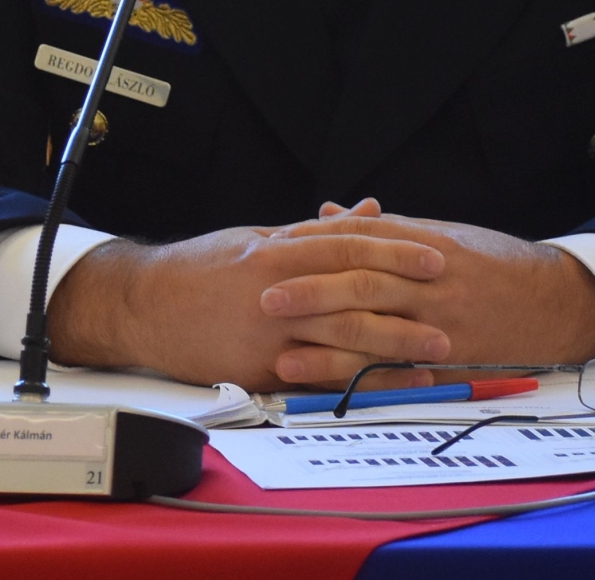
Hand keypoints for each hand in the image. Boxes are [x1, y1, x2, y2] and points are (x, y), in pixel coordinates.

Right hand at [46, 213, 449, 391]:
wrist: (142, 307)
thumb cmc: (199, 271)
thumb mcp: (255, 238)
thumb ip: (313, 231)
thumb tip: (368, 211)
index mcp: (274, 250)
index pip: (346, 246)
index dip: (395, 251)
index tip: (435, 258)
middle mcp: (275, 288)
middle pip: (353, 293)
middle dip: (406, 302)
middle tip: (451, 309)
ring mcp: (268, 331)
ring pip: (341, 337)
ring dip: (394, 346)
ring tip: (436, 352)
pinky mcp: (258, 367)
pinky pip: (317, 376)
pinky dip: (357, 380)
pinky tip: (386, 384)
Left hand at [262, 203, 594, 379]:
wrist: (559, 302)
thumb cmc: (491, 263)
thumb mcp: (441, 233)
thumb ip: (381, 229)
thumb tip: (326, 212)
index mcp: (425, 246)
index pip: (360, 243)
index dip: (315, 249)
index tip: (274, 254)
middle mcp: (433, 285)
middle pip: (364, 287)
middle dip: (312, 295)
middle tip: (264, 301)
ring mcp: (445, 328)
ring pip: (379, 337)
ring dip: (328, 351)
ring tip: (283, 358)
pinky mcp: (455, 365)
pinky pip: (405, 377)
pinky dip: (366, 385)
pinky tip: (335, 392)